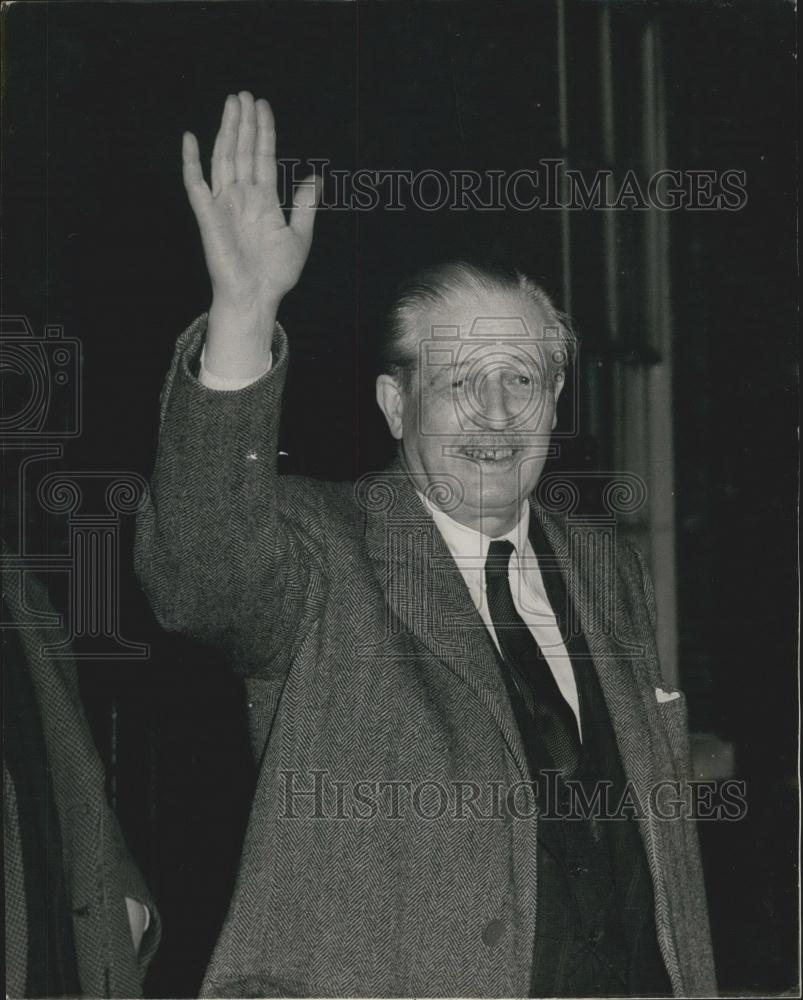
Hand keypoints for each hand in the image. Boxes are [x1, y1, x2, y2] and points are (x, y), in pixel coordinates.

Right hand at [182, 92, 320, 375]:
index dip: (263, 131)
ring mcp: (224, 204)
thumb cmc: (275, 274)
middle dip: (243, 122)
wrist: (257, 298)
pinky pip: (196, 184)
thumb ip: (304, 206)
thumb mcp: (299, 237)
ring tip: (230, 103)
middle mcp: (242, 197)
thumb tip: (314, 177)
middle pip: (241, 150)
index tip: (264, 106)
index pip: (262, 157)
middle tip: (244, 94)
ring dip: (226, 130)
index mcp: (263, 200)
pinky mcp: (209, 216)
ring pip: (223, 158)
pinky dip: (191, 162)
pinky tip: (190, 138)